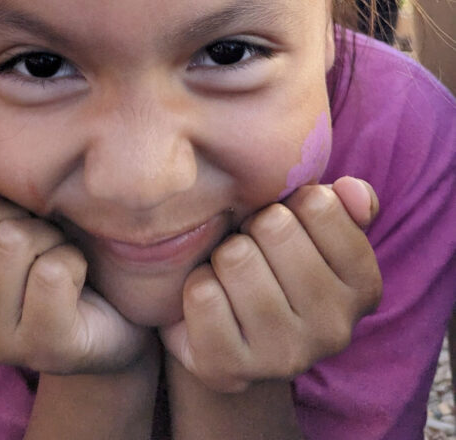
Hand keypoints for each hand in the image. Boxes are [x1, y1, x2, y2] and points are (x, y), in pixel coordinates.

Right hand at [0, 165, 150, 373]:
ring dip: (52, 238)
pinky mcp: (40, 348)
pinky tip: (78, 284)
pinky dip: (74, 262)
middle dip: (26, 213)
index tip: (18, 213)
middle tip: (46, 240)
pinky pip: (52, 272)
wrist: (114, 315)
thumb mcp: (13, 219)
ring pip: (13, 240)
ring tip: (60, 260)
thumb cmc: (55, 257)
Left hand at [161, 176, 381, 392]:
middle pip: (273, 227)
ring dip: (223, 254)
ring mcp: (285, 356)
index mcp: (364, 287)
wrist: (230, 331)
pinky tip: (211, 298)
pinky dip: (197, 283)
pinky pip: (202, 295)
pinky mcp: (232, 370)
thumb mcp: (314, 227)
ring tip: (232, 274)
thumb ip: (343, 202)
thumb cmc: (275, 261)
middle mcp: (335, 329)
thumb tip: (351, 191)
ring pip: (236, 258)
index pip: (319, 205)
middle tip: (252, 248)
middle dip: (252, 226)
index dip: (288, 201)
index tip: (283, 224)